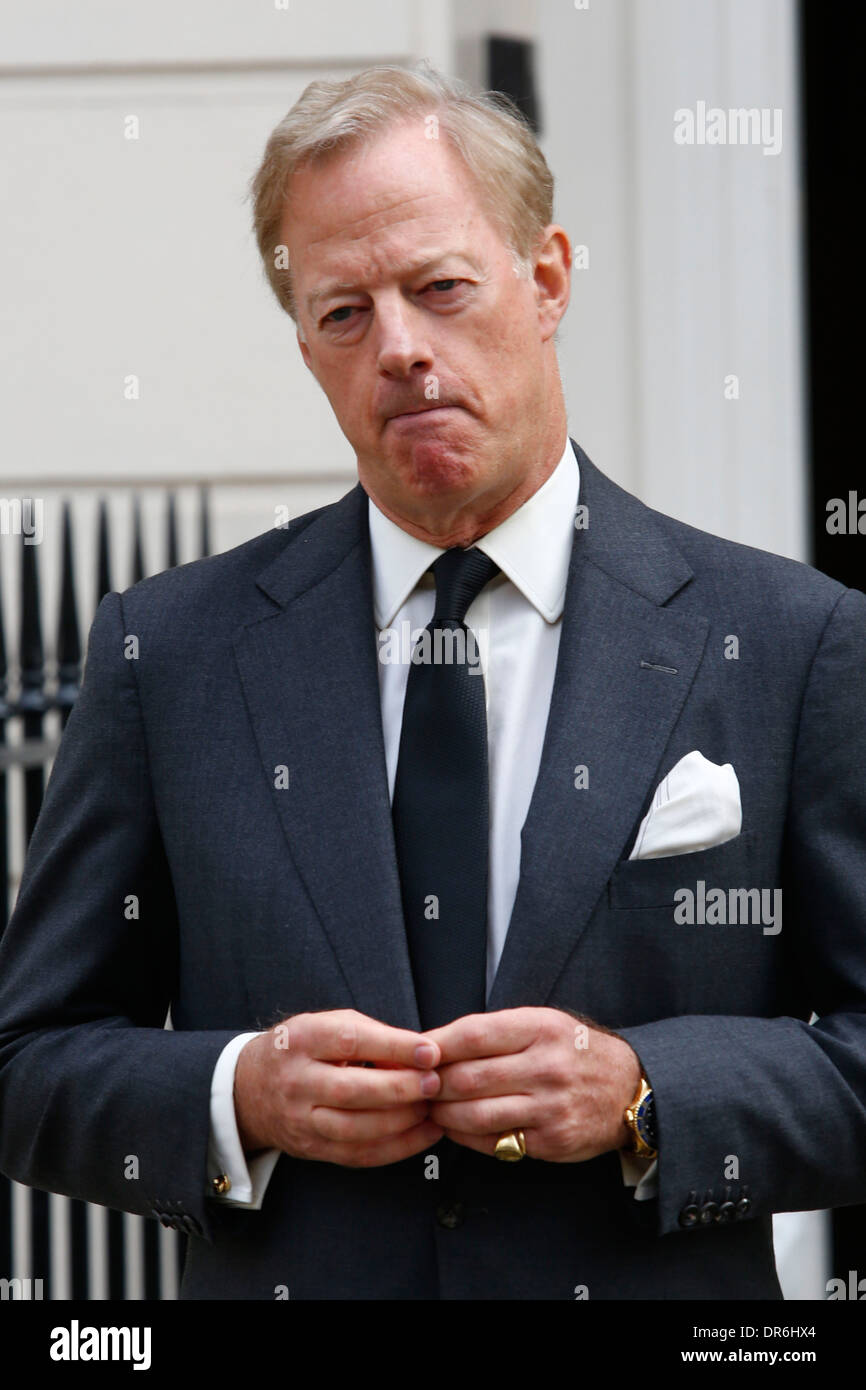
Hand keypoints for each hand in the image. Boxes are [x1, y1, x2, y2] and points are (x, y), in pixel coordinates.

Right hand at [234, 1009, 443, 1165]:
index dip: (393, 1047)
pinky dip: (396, 1148)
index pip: (350, 1042)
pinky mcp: (310, 1149)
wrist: (250, 1088)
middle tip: (435, 1083)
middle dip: (400, 1088)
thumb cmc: (305, 1048)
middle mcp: (297, 1081)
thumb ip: (372, 1036)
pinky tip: (424, 1135)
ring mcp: (300, 1119)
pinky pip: (357, 1155)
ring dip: (401, 1121)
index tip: (429, 1051)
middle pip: (352, 1090)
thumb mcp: (328, 1025)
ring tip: (431, 1109)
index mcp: (303, 1039)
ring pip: (354, 1129)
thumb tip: (421, 1056)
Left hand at [423, 1007, 641, 1161]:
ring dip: (442, 1113)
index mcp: (539, 1029)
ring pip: (474, 1113)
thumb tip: (433, 1042)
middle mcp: (545, 1067)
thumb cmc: (573, 1050)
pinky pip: (493, 1141)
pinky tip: (455, 1126)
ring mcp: (549, 1106)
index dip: (436, 1044)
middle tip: (416, 1084)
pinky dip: (464, 1136)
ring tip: (431, 1106)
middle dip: (432, 1083)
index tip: (414, 1051)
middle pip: (466, 1077)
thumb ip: (493, 1031)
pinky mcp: (550, 1140)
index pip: (473, 1034)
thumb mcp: (542, 1023)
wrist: (628, 1087)